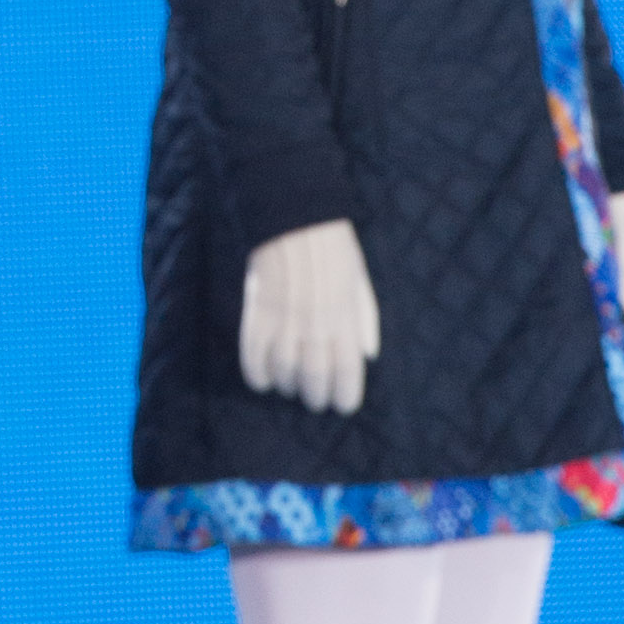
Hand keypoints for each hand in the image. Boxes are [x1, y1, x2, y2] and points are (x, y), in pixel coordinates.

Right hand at [240, 219, 380, 413]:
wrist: (293, 217)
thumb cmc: (331, 246)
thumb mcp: (359, 279)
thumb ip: (366, 319)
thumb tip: (369, 355)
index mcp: (345, 317)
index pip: (347, 372)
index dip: (345, 396)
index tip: (342, 406)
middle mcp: (316, 325)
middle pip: (314, 378)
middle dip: (315, 397)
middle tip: (314, 400)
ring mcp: (285, 321)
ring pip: (285, 372)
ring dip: (287, 385)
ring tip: (289, 385)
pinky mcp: (258, 314)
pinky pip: (254, 356)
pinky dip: (258, 375)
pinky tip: (263, 380)